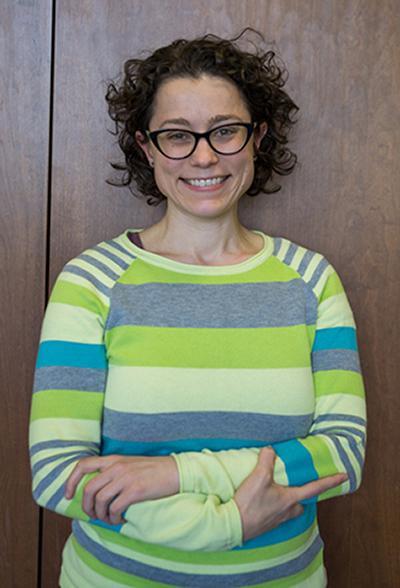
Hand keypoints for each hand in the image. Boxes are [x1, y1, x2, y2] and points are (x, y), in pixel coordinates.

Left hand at [64, 454, 178, 524]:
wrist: (176, 471)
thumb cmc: (153, 470)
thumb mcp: (130, 465)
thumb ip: (113, 472)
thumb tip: (97, 490)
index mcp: (114, 459)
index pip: (83, 464)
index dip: (71, 481)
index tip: (68, 494)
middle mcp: (117, 466)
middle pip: (89, 488)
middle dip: (86, 506)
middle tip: (92, 515)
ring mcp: (126, 478)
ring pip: (100, 500)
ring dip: (100, 515)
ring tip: (109, 518)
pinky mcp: (135, 490)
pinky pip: (115, 508)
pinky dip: (114, 518)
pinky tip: (120, 518)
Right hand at [233, 447, 347, 541]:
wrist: (234, 525)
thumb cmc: (250, 503)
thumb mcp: (258, 477)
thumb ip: (266, 460)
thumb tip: (270, 449)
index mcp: (290, 499)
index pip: (314, 488)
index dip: (330, 481)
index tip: (344, 477)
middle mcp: (286, 511)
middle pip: (301, 504)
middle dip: (302, 496)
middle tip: (297, 486)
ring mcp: (276, 520)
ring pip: (288, 510)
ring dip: (286, 501)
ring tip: (277, 492)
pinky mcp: (265, 524)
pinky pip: (275, 514)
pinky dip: (273, 507)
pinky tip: (263, 502)